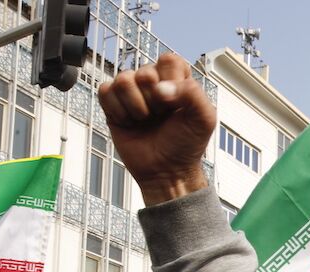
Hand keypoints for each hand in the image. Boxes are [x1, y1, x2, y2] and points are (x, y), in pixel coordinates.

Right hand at [98, 53, 215, 205]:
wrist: (167, 171)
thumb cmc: (187, 145)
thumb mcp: (204, 119)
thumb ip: (193, 94)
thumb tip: (160, 88)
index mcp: (177, 79)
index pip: (168, 60)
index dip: (171, 82)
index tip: (176, 105)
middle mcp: (153, 82)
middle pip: (144, 72)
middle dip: (153, 101)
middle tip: (161, 117)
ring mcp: (132, 92)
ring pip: (123, 80)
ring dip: (135, 107)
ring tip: (145, 120)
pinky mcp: (113, 104)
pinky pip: (105, 91)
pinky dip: (117, 111)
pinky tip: (129, 123)